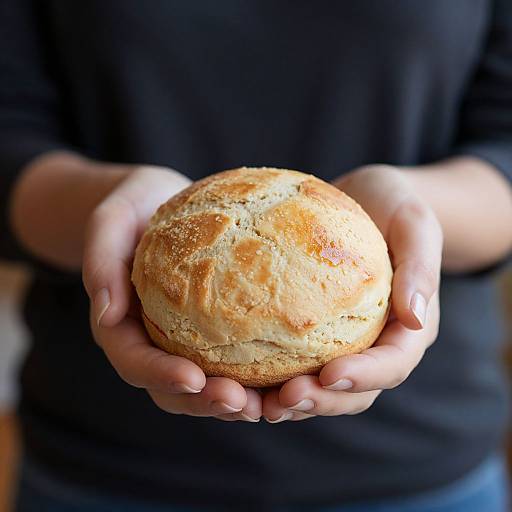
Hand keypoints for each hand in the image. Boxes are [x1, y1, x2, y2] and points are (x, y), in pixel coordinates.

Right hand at [82, 165, 261, 421]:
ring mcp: (183, 340)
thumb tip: (107, 313)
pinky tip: (288, 373)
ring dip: (235, 400)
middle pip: (174, 390)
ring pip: (206, 385)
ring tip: (270, 403)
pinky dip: (255, 373)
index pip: (136, 362)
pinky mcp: (211, 330)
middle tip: (241, 404)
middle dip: (206, 402)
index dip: (162, 376)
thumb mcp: (109, 221)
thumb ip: (101, 262)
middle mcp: (153, 342)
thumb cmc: (131, 208)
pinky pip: (232, 358)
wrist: (157, 202)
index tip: (193, 379)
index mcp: (122, 326)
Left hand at [263, 165, 441, 421]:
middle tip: (283, 401)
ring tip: (252, 403)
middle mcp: (373, 345)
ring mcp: (341, 342)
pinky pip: (290, 360)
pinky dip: (266, 375)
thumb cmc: (394, 206)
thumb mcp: (414, 223)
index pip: (391, 365)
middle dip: (320, 401)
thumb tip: (414, 318)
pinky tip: (233, 375)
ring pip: (318, 387)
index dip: (363, 377)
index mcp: (405, 329)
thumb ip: (419, 268)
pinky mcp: (311, 332)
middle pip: (352, 392)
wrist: (366, 199)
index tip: (330, 375)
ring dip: (288, 401)